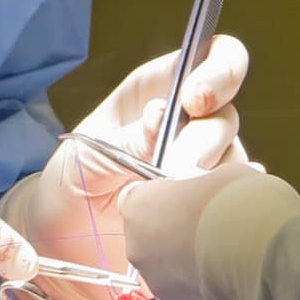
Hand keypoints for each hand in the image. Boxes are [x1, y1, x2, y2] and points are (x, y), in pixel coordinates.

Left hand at [0, 36, 250, 299]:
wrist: (65, 242)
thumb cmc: (71, 184)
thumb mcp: (88, 155)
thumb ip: (127, 137)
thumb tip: (162, 119)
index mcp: (159, 91)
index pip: (212, 58)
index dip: (218, 72)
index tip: (194, 102)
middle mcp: (190, 124)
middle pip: (226, 118)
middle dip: (202, 144)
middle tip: (172, 171)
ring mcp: (204, 166)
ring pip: (234, 162)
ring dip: (207, 183)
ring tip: (168, 205)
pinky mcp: (208, 207)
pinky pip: (233, 203)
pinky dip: (221, 211)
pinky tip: (200, 222)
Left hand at [120, 162, 299, 299]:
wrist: (270, 255)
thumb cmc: (244, 204)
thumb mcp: (222, 174)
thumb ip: (204, 184)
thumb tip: (219, 187)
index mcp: (139, 208)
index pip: (138, 199)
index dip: (165, 197)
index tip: (187, 198)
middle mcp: (140, 251)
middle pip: (154, 239)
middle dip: (178, 233)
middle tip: (212, 226)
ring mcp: (161, 288)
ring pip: (174, 273)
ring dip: (194, 264)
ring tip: (231, 255)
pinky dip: (213, 293)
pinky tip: (238, 281)